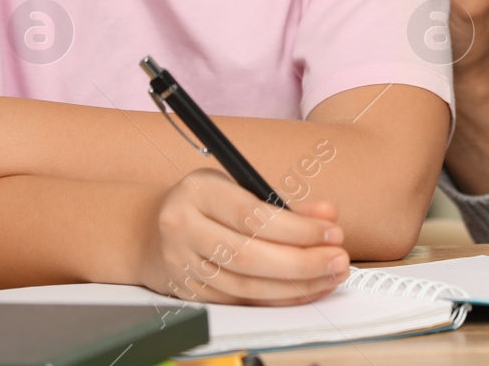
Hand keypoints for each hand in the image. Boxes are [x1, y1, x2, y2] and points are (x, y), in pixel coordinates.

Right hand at [135, 169, 349, 304]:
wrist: (149, 229)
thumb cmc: (206, 203)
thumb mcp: (238, 187)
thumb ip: (283, 204)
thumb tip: (327, 216)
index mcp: (198, 192)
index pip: (254, 215)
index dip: (297, 229)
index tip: (333, 232)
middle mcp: (183, 228)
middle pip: (249, 256)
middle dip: (302, 263)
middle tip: (339, 261)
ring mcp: (181, 264)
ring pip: (245, 285)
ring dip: (295, 286)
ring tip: (330, 277)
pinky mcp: (187, 293)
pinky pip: (238, 301)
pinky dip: (276, 299)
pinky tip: (304, 291)